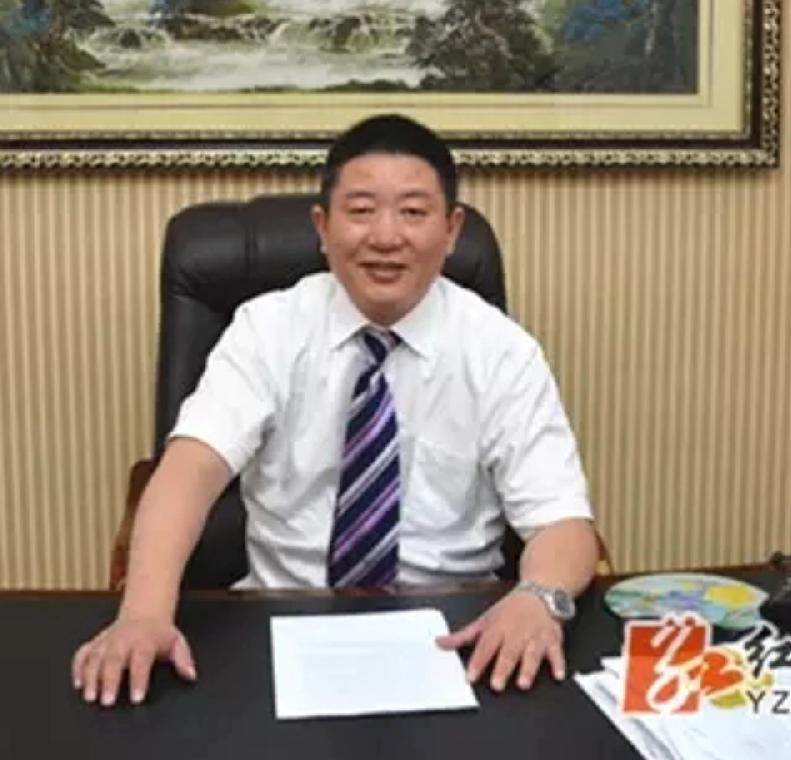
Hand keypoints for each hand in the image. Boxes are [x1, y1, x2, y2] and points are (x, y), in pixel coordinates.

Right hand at [71, 616, 196, 706]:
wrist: (145, 613)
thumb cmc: (159, 633)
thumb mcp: (176, 642)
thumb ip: (183, 659)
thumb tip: (191, 675)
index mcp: (145, 641)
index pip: (142, 660)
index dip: (139, 679)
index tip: (137, 697)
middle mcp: (124, 641)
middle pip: (114, 660)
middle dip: (109, 680)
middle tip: (107, 701)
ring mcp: (108, 641)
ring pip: (95, 657)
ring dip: (90, 677)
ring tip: (90, 696)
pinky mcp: (96, 642)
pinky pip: (83, 653)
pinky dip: (78, 667)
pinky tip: (78, 683)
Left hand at [436, 590, 564, 691]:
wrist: (539, 592)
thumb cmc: (510, 610)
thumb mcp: (484, 620)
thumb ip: (463, 636)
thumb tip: (440, 643)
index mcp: (498, 627)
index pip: (485, 645)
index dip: (477, 661)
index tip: (470, 676)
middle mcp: (516, 632)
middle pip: (508, 651)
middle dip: (503, 667)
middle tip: (496, 684)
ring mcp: (535, 635)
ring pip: (531, 653)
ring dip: (528, 668)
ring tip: (523, 683)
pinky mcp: (552, 638)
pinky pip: (556, 651)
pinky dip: (558, 663)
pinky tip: (557, 674)